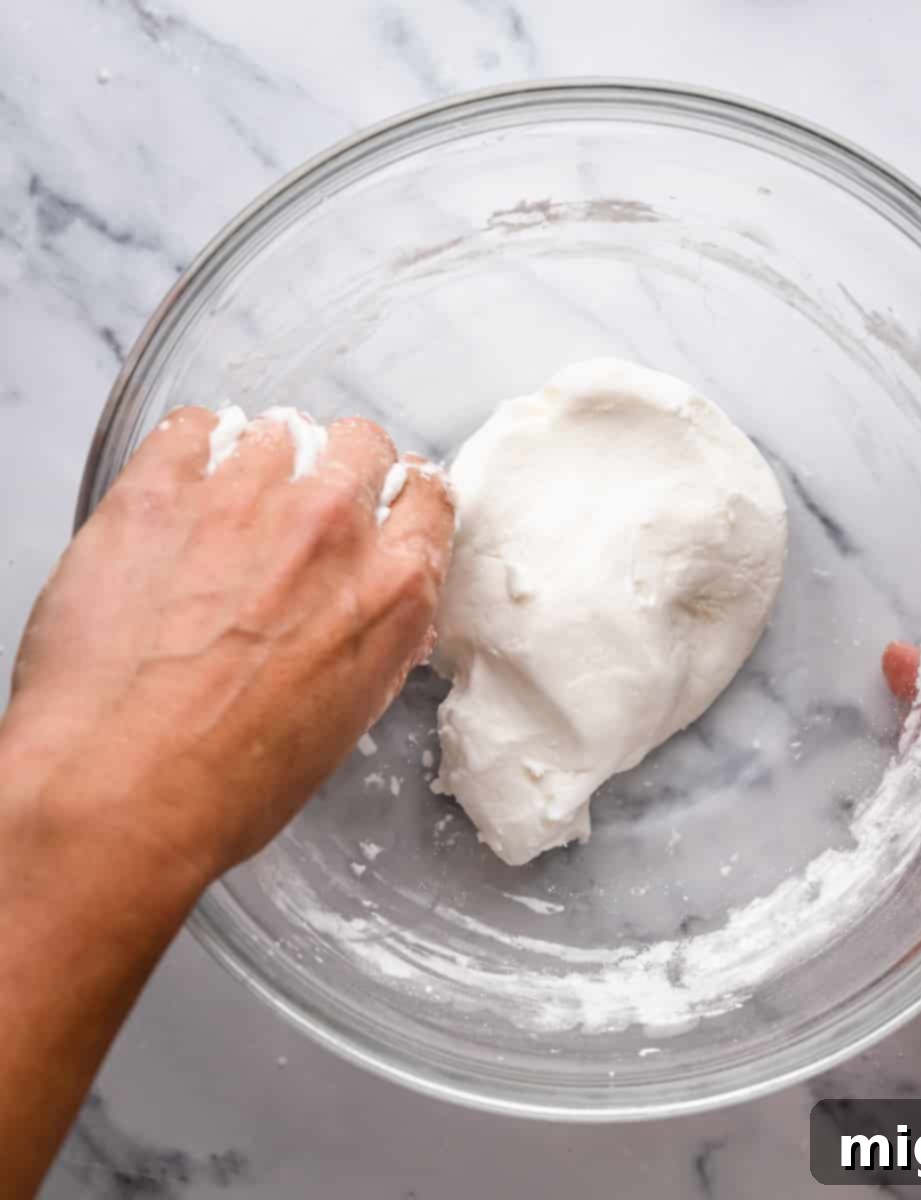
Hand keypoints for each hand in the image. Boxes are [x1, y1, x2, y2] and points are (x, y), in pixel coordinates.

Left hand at [2, 407, 453, 882]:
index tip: (385, 501)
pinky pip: (193, 426)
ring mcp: (243, 500)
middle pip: (362, 442)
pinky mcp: (157, 492)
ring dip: (268, 463)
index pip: (429, 493)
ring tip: (234, 510)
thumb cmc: (232, 780)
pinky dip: (197, 448)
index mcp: (392, 589)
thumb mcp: (349, 717)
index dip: (406, 495)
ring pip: (280, 428)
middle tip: (309, 506)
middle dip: (344, 467)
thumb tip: (381, 604)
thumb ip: (379, 638)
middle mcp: (330, 528)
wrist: (117, 791)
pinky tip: (185, 491)